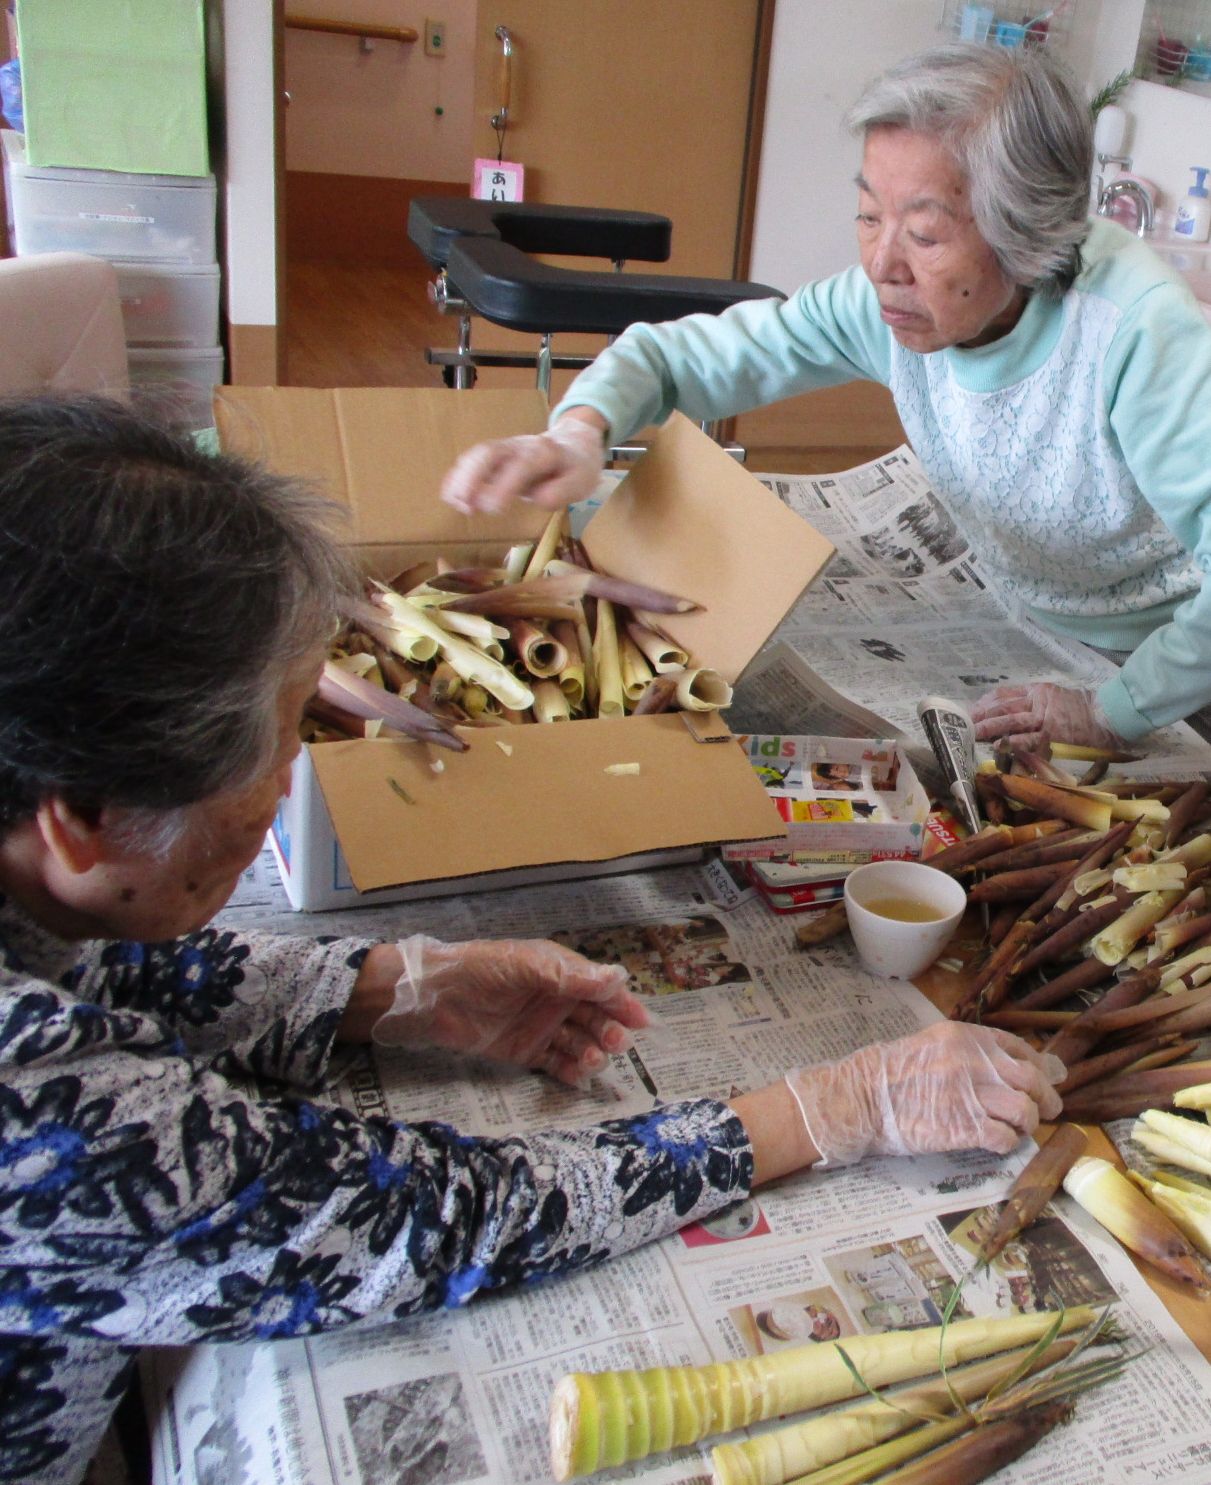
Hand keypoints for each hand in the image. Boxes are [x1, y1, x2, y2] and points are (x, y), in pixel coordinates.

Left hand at [372, 935, 647, 1085]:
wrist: (434, 997)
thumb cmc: (481, 969)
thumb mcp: (528, 965)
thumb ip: (571, 976)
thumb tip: (617, 977)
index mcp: (560, 972)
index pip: (600, 988)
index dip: (621, 1003)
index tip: (641, 1021)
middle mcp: (556, 999)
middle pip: (594, 1018)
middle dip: (609, 1030)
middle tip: (616, 1043)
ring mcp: (542, 1027)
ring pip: (579, 1042)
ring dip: (591, 1052)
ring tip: (593, 1060)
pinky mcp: (526, 1051)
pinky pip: (556, 1063)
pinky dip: (570, 1071)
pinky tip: (579, 1076)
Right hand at [440, 415, 606, 515]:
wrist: (573, 443)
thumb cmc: (576, 468)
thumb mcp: (580, 482)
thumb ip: (561, 491)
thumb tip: (537, 499)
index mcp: (544, 453)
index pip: (522, 465)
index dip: (504, 484)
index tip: (493, 509)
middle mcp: (520, 447)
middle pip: (490, 452)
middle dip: (472, 476)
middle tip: (465, 504)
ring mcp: (504, 448)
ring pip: (477, 454)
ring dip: (461, 477)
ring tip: (456, 503)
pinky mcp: (495, 456)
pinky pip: (471, 460)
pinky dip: (457, 476)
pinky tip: (450, 495)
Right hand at [784, 1021, 1064, 1165]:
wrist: (862, 1099)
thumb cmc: (893, 1074)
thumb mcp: (932, 1047)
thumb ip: (972, 1054)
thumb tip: (1015, 1067)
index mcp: (964, 1036)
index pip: (1019, 1047)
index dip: (1037, 1066)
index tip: (1041, 1080)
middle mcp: (973, 1060)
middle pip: (1031, 1079)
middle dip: (1046, 1098)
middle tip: (1048, 1112)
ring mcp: (970, 1094)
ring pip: (1025, 1110)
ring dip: (1028, 1123)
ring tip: (1018, 1129)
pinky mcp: (965, 1127)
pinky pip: (1006, 1137)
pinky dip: (1008, 1143)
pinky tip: (998, 1143)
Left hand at [970, 682, 1123, 750]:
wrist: (1109, 715)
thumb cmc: (1083, 709)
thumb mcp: (1057, 696)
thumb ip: (1034, 700)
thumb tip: (1008, 710)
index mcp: (1038, 690)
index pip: (1005, 694)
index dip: (985, 702)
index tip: (972, 709)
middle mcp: (1038, 702)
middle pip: (1003, 707)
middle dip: (981, 715)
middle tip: (964, 723)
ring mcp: (1044, 719)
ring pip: (1010, 721)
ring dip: (989, 728)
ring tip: (973, 733)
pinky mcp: (1052, 736)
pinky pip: (1026, 740)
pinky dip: (1010, 743)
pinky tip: (996, 746)